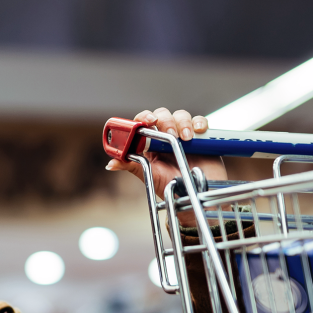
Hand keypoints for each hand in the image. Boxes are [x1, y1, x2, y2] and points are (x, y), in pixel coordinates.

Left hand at [106, 107, 226, 225]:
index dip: (144, 117)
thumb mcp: (149, 177)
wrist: (195, 197)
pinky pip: (200, 122)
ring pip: (180, 115)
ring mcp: (183, 135)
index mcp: (150, 144)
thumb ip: (131, 166)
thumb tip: (110, 164)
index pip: (143, 122)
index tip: (148, 121)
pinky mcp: (201, 137)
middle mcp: (165, 137)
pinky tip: (198, 132)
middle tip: (171, 134)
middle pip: (162, 115)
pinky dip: (199, 123)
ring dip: (182, 123)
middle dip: (165, 121)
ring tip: (185, 139)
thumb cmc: (171, 188)